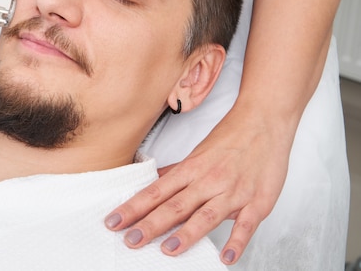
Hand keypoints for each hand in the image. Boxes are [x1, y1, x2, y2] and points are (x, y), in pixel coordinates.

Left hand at [104, 105, 292, 264]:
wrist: (264, 121)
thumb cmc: (231, 137)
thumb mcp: (197, 154)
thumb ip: (176, 173)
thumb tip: (151, 182)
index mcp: (190, 169)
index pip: (155, 192)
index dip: (133, 207)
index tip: (114, 221)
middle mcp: (208, 181)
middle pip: (175, 205)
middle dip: (151, 224)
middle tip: (130, 240)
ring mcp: (232, 192)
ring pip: (206, 215)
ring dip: (187, 234)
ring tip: (168, 250)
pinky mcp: (258, 201)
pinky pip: (246, 224)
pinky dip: (237, 242)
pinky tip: (226, 258)